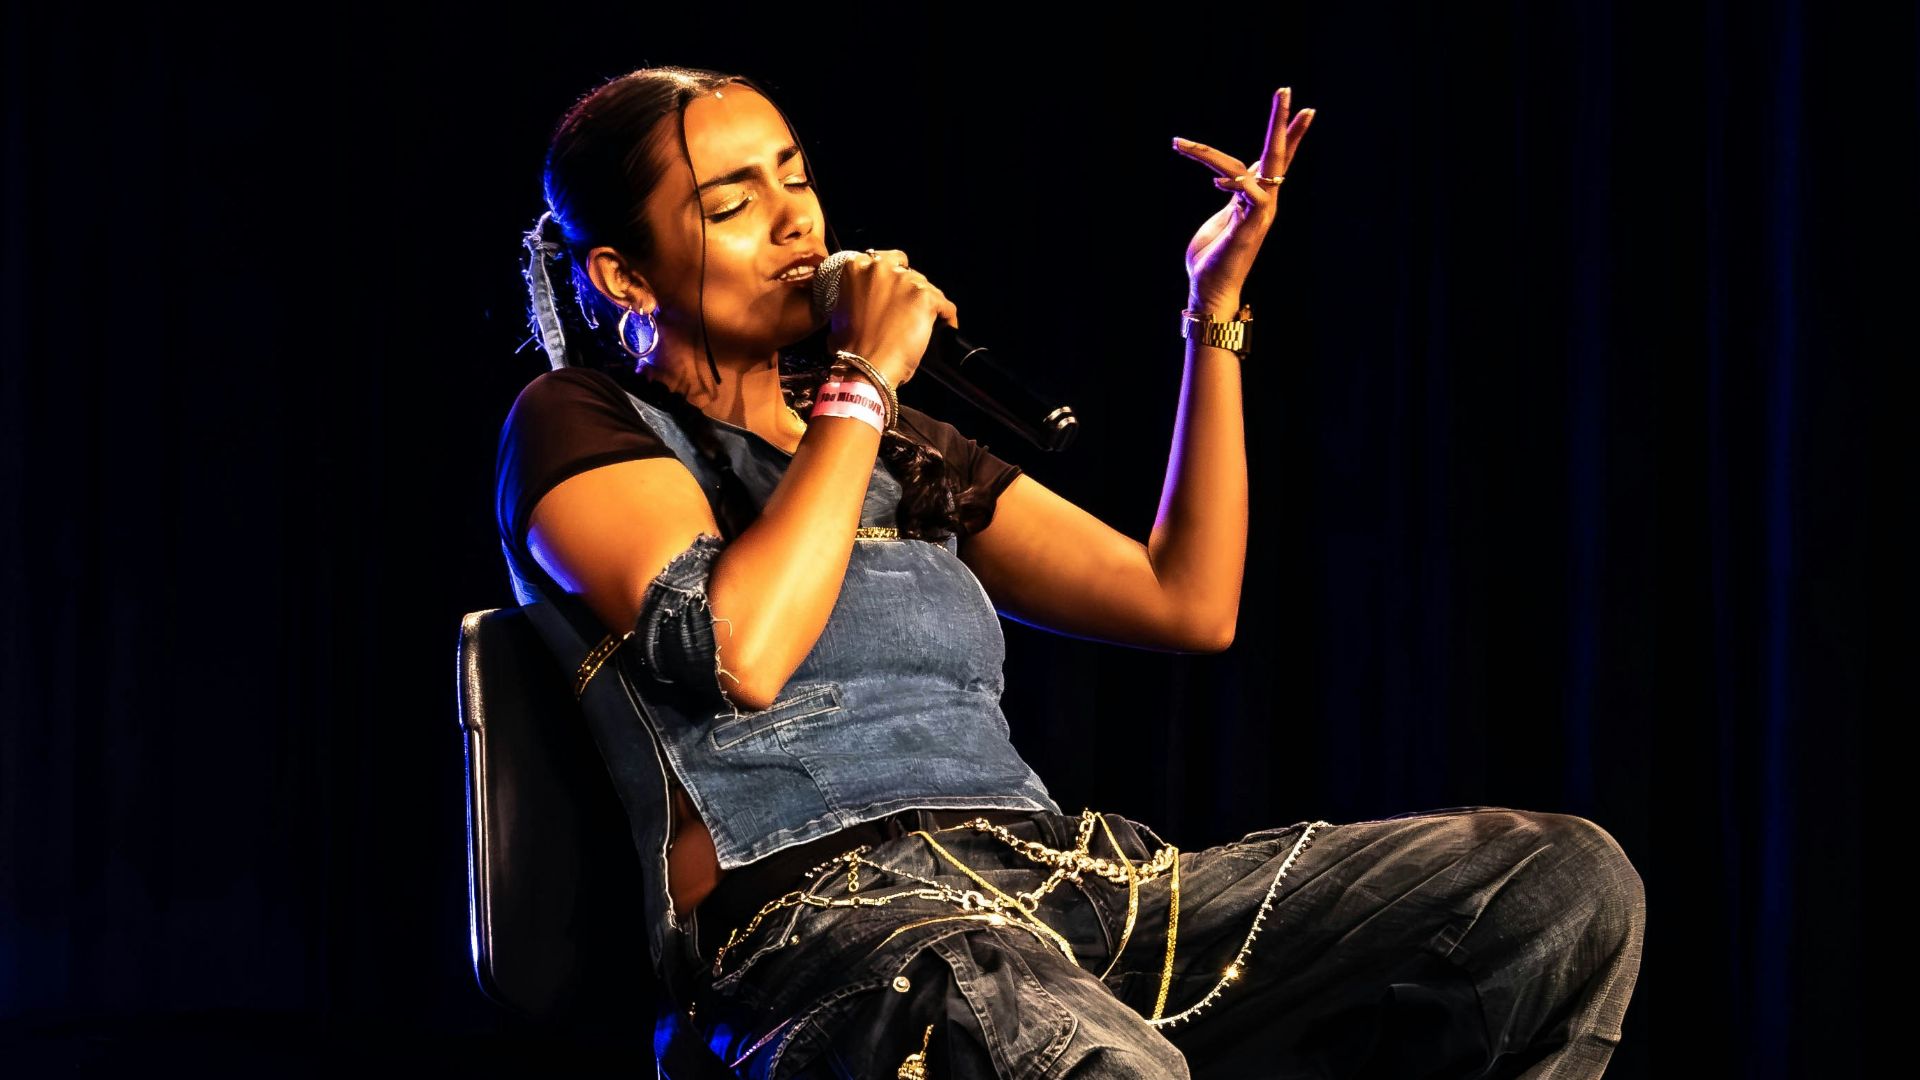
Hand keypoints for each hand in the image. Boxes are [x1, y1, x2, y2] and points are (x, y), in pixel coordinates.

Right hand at [824, 248, 959, 389]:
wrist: (866, 366)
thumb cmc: (851, 347)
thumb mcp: (841, 313)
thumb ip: (855, 297)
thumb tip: (866, 302)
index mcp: (857, 267)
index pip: (884, 261)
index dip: (891, 279)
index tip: (894, 292)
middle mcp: (881, 268)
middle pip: (907, 273)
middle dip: (908, 291)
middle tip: (905, 312)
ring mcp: (905, 281)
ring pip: (926, 288)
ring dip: (925, 304)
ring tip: (922, 324)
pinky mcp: (926, 297)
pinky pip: (945, 305)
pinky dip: (946, 317)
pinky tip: (943, 329)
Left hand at [1172, 87, 1314, 308]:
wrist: (1210, 289)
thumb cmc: (1211, 257)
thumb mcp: (1221, 217)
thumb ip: (1230, 196)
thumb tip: (1228, 178)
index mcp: (1255, 198)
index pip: (1277, 160)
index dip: (1289, 134)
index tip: (1302, 107)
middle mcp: (1264, 202)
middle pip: (1278, 156)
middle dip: (1282, 123)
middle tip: (1286, 90)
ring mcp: (1259, 214)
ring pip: (1253, 169)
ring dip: (1214, 154)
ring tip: (1181, 145)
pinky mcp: (1249, 226)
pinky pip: (1249, 194)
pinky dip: (1232, 182)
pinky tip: (1215, 181)